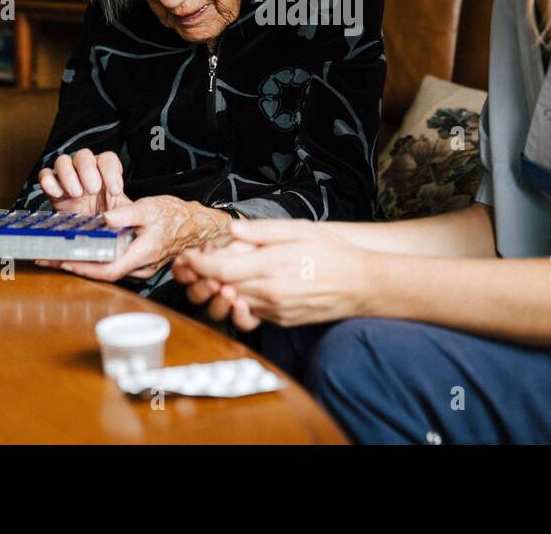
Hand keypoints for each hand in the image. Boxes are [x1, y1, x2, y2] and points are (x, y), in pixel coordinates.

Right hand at [38, 149, 127, 214]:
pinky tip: (58, 194)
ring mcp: (67, 178)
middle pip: (83, 154)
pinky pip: (45, 175)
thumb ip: (128, 213)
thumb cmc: (107, 220)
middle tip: (93, 190)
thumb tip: (122, 216)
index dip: (111, 171)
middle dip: (89, 171)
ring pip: (62, 160)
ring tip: (77, 194)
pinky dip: (49, 181)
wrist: (89, 233)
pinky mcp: (52, 189)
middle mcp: (85, 171)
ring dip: (69, 175)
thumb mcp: (123, 215)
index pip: (108, 158)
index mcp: (105, 173)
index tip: (114, 191)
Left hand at [38, 195, 227, 282]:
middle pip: (103, 272)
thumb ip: (128, 214)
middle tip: (49, 259)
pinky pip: (114, 263)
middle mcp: (140, 265)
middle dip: (75, 266)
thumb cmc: (177, 216)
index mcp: (143, 253)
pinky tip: (83, 249)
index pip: (109, 269)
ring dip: (84, 262)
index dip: (84, 268)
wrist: (198, 226)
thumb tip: (105, 219)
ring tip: (59, 254)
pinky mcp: (140, 262)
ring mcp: (141, 266)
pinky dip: (97, 258)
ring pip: (108, 268)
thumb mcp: (152, 207)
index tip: (62, 262)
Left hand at [179, 219, 371, 327]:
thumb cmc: (334, 254)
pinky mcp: (281, 321)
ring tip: (217, 276)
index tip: (188, 256)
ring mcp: (275, 310)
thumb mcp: (301, 229)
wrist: (362, 285)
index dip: (199, 264)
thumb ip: (263, 231)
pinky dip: (241, 302)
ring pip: (233, 303)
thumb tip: (233, 229)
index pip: (221, 268)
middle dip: (203, 277)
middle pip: (221, 287)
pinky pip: (251, 313)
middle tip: (192, 265)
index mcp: (272, 266)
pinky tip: (243, 288)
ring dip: (220, 291)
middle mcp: (270, 292)